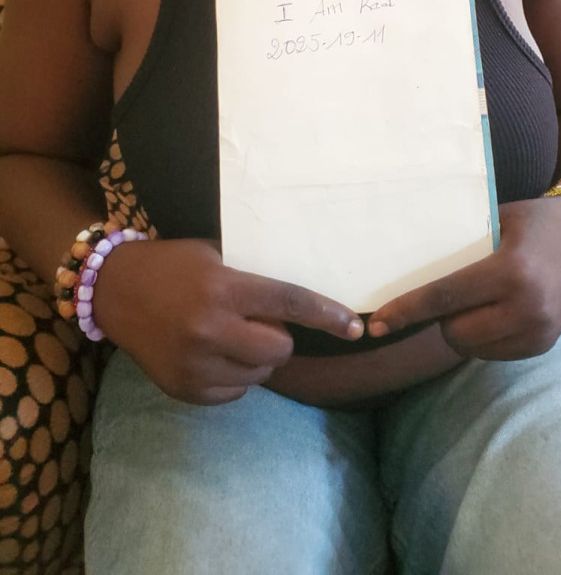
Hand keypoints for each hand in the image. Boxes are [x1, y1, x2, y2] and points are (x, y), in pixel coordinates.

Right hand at [93, 238, 363, 404]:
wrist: (114, 290)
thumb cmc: (174, 265)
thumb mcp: (216, 257)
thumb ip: (252, 280)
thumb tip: (298, 304)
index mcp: (223, 288)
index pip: (289, 302)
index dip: (326, 315)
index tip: (355, 328)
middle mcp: (210, 328)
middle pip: (279, 348)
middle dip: (278, 338)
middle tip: (258, 324)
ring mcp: (195, 364)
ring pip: (259, 374)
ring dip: (255, 358)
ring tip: (229, 337)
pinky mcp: (184, 389)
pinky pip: (235, 393)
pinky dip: (233, 377)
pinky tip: (211, 354)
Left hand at [367, 195, 560, 360]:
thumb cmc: (533, 222)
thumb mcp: (495, 221)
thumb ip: (458, 244)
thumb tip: (404, 260)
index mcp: (510, 272)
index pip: (445, 297)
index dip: (407, 310)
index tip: (378, 321)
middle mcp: (526, 308)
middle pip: (454, 331)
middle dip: (439, 319)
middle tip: (446, 295)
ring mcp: (538, 332)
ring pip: (471, 348)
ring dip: (460, 330)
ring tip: (473, 301)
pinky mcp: (542, 346)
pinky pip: (493, 353)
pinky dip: (482, 338)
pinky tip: (492, 313)